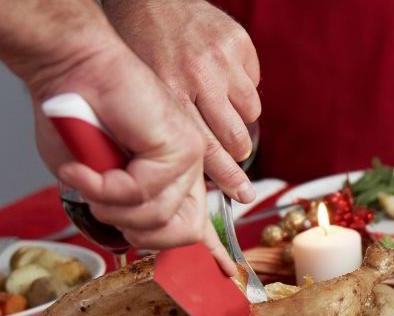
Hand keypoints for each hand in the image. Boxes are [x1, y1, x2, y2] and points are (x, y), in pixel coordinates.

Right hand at [29, 41, 236, 276]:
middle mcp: (187, 170)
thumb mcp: (93, 179)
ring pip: (156, 218)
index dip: (212, 253)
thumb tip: (131, 236)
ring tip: (88, 174)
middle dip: (135, 231)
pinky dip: (105, 186)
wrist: (70, 70)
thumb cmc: (74, 119)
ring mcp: (188, 159)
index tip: (227, 275)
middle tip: (102, 201)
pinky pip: (142, 193)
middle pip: (180, 234)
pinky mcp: (180, 147)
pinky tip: (86, 167)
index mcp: (172, 178)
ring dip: (109, 205)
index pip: (199, 225)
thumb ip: (117, 206)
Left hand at [105, 0, 260, 202]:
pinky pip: (254, 82)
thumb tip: (194, 170)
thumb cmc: (139, 47)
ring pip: (250, 113)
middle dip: (236, 150)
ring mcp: (222, 59)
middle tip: (233, 152)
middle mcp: (199, 76)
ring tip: (220, 106)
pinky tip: (221, 77)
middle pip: (236, 136)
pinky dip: (242, 86)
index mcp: (171, 92)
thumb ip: (167, 126)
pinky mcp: (238, 43)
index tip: (243, 195)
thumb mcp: (142, 91)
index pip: (207, 147)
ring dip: (239, 117)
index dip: (228, 176)